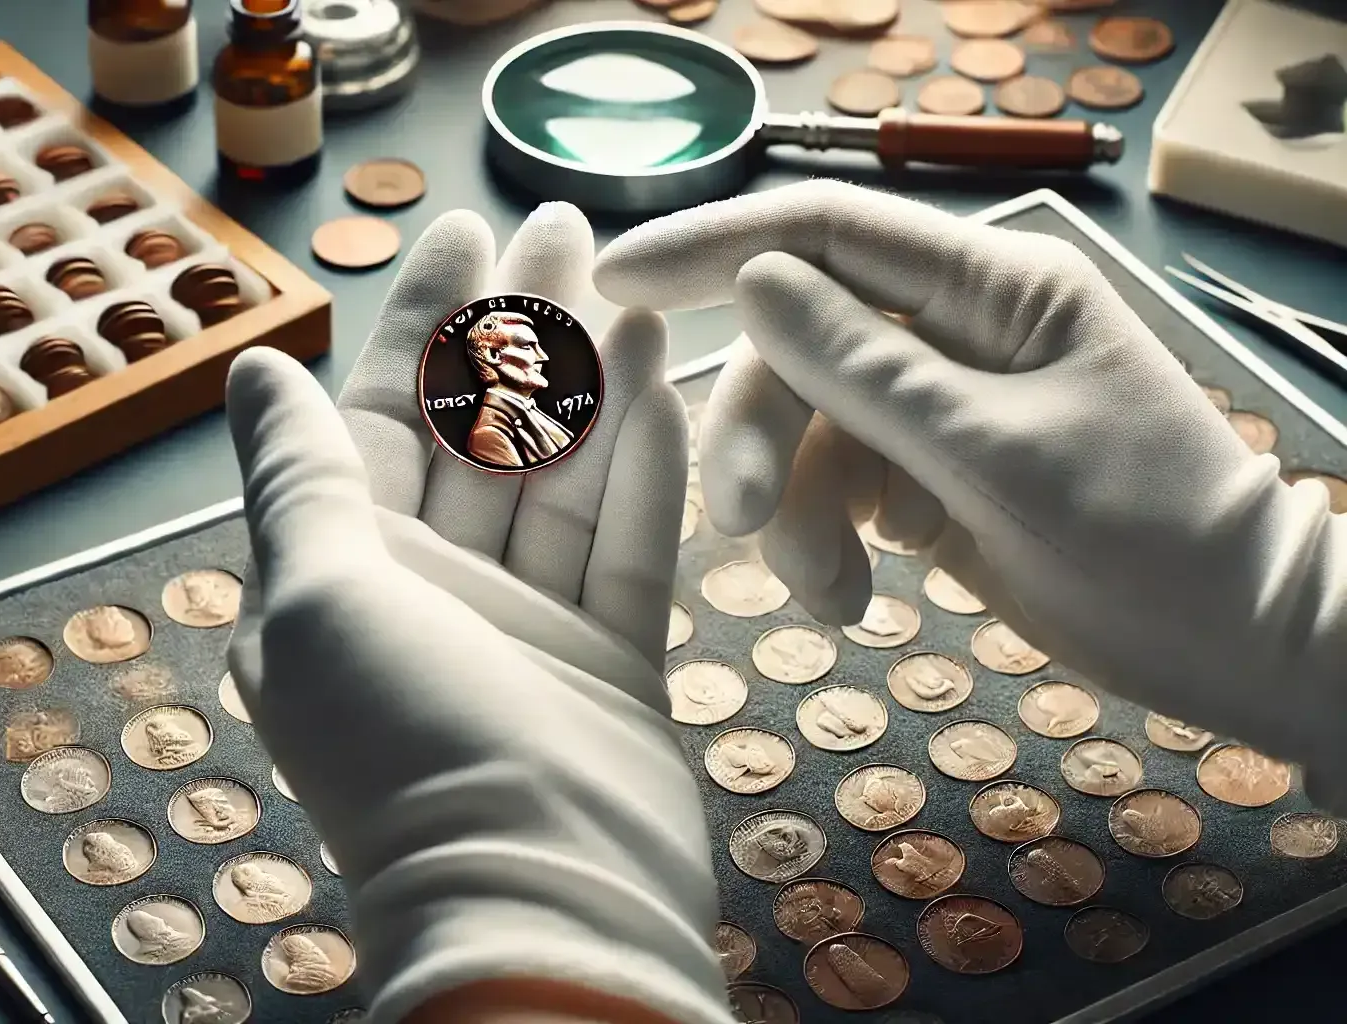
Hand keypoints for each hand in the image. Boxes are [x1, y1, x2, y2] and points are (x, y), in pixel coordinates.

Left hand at [225, 205, 732, 1023]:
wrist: (544, 897)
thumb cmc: (406, 751)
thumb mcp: (316, 595)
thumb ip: (295, 476)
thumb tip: (247, 373)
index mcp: (339, 579)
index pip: (373, 420)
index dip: (416, 322)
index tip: (463, 232)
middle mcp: (427, 596)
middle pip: (474, 433)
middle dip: (516, 329)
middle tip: (565, 225)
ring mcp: (525, 627)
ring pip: (559, 474)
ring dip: (591, 377)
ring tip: (628, 279)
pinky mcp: (611, 658)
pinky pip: (629, 538)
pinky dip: (645, 461)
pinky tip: (665, 374)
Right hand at [594, 180, 1346, 807]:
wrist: (1228, 644)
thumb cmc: (1149, 536)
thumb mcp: (1001, 453)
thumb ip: (870, 371)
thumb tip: (756, 282)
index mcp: (989, 288)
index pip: (827, 234)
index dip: (715, 247)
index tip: (620, 282)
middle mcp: (948, 334)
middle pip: (795, 349)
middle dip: (757, 434)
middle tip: (737, 522)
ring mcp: (929, 410)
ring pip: (801, 431)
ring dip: (792, 514)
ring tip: (830, 594)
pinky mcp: (917, 482)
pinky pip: (827, 493)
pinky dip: (820, 548)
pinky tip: (853, 602)